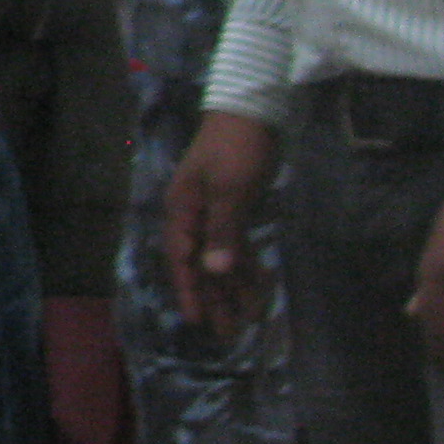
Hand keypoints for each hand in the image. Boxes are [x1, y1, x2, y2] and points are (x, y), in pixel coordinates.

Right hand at [166, 110, 281, 336]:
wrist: (252, 109)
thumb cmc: (236, 148)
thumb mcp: (230, 190)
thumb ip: (221, 232)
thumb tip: (213, 271)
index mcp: (183, 210)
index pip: (182, 258)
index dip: (189, 290)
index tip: (197, 321)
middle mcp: (195, 215)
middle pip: (202, 264)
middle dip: (215, 298)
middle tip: (230, 333)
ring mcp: (215, 211)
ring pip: (221, 257)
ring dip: (234, 286)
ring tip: (249, 318)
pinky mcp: (236, 206)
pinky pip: (238, 243)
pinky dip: (247, 264)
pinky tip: (260, 285)